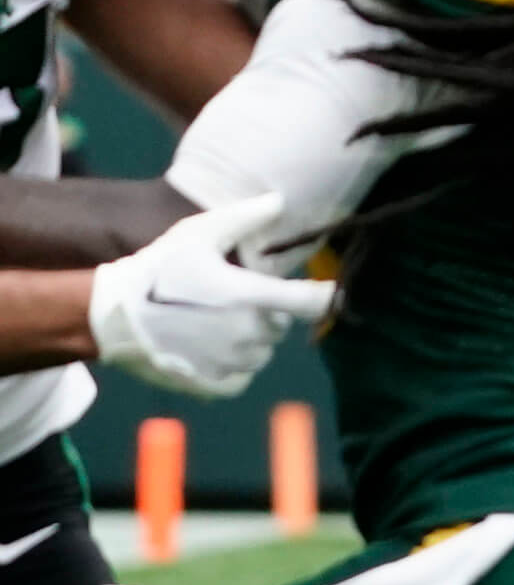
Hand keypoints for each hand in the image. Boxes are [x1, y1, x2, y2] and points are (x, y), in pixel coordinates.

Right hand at [90, 195, 337, 397]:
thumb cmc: (158, 269)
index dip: (325, 296)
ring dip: (248, 340)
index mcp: (251, 297)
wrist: (114, 315)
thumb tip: (280, 199)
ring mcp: (234, 363)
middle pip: (279, 325)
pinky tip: (205, 347)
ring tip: (210, 323)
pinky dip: (232, 365)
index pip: (312, 302)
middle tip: (227, 299)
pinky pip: (242, 376)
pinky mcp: (217, 385)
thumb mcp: (198, 234)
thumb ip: (243, 218)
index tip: (328, 292)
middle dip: (263, 312)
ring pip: (261, 352)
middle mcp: (250, 334)